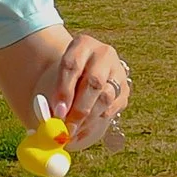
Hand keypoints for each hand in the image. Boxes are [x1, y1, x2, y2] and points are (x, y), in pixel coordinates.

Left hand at [48, 33, 130, 148]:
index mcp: (82, 44)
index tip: (57, 112)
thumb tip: (54, 124)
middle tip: (67, 128)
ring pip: (106, 98)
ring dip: (88, 119)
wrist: (79, 76)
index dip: (64, 90)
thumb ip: (51, 100)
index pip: (73, 65)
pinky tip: (81, 130)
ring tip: (72, 131)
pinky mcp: (125, 90)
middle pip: (94, 82)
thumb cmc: (62, 80)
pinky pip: (113, 109)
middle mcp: (103, 54)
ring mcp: (118, 71)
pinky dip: (96, 123)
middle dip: (79, 109)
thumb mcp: (52, 82)